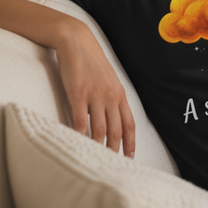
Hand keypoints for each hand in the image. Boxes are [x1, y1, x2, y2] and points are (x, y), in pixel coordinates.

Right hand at [54, 18, 135, 157]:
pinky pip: (80, 121)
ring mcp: (94, 96)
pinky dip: (80, 136)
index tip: (130, 157)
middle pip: (116, 131)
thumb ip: (112, 97)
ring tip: (96, 162)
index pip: (130, 124)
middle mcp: (110, 96)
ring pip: (99, 129)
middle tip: (113, 166)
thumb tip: (114, 115)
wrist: (77, 41)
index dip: (131, 142)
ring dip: (99, 148)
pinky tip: (78, 145)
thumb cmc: (91, 61)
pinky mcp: (78, 94)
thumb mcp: (108, 79)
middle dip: (115, 151)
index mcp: (119, 94)